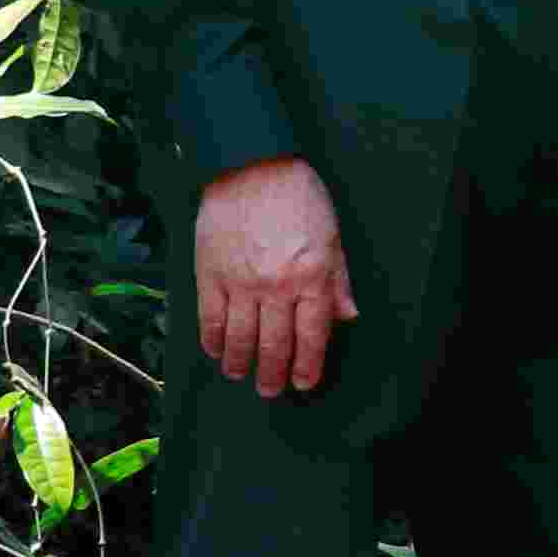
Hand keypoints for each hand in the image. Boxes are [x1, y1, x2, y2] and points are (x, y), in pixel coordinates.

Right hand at [194, 158, 355, 398]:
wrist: (252, 166)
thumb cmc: (300, 198)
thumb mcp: (332, 237)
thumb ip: (338, 281)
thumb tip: (347, 317)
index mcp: (312, 278)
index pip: (312, 336)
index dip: (308, 365)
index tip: (304, 383)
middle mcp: (277, 287)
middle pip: (274, 345)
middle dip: (273, 375)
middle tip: (270, 391)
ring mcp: (240, 283)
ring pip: (240, 339)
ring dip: (240, 364)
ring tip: (240, 375)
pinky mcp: (210, 274)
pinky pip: (210, 319)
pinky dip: (213, 341)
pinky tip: (217, 351)